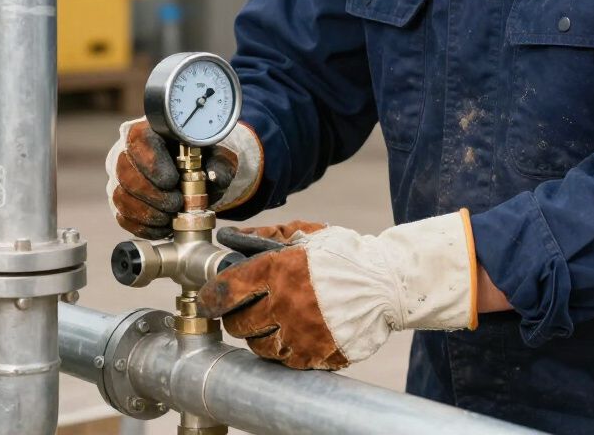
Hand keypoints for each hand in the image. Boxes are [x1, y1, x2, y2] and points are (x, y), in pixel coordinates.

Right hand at [105, 117, 262, 237]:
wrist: (191, 167)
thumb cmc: (200, 155)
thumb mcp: (215, 153)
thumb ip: (220, 163)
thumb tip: (216, 178)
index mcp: (150, 130)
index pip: (139, 141)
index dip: (153, 164)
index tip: (173, 181)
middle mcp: (127, 150)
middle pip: (126, 173)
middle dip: (154, 195)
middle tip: (177, 204)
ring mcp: (119, 176)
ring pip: (121, 196)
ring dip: (149, 213)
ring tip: (171, 217)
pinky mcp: (119, 198)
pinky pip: (122, 216)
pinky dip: (144, 226)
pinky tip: (163, 226)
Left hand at [198, 211, 476, 369]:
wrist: (384, 284)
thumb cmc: (343, 255)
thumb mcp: (305, 233)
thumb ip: (265, 236)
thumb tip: (232, 238)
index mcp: (279, 270)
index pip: (228, 291)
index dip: (211, 296)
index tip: (209, 298)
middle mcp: (285, 305)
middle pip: (237, 324)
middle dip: (234, 316)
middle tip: (242, 308)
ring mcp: (299, 334)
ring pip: (257, 345)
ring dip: (257, 334)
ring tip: (270, 319)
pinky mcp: (313, 356)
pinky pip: (282, 360)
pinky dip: (280, 348)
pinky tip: (289, 332)